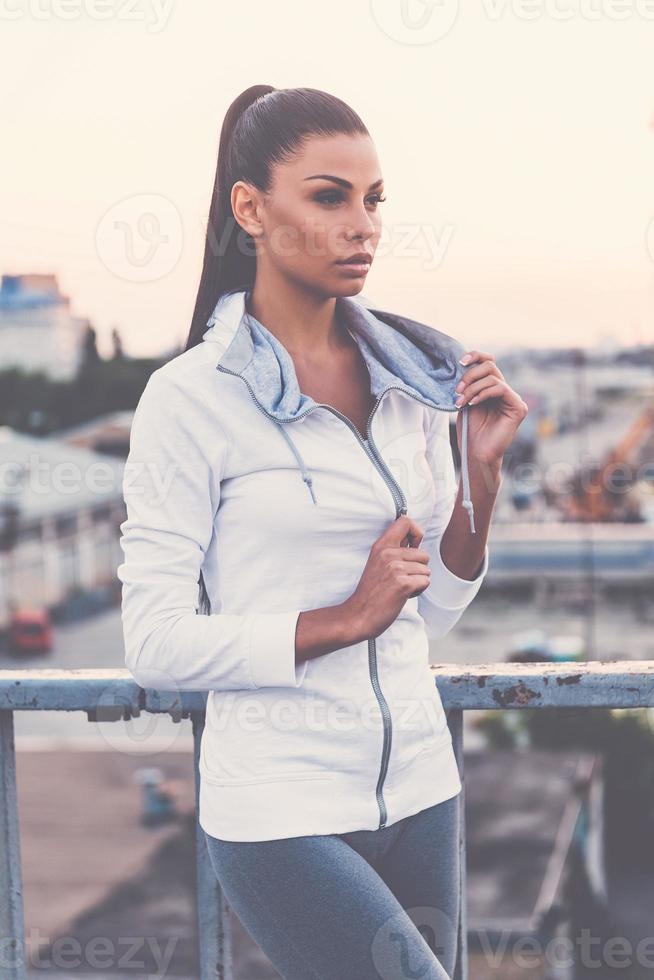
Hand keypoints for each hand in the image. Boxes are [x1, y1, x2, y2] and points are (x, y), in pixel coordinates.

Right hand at [342, 515, 429, 641]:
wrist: (358, 615)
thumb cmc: (371, 592)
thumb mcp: (378, 562)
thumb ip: (394, 550)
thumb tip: (415, 539)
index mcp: (381, 545)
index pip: (405, 521)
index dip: (416, 533)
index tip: (411, 548)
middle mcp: (388, 553)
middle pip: (424, 553)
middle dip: (418, 569)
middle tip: (400, 579)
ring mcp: (395, 568)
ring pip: (426, 570)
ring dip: (417, 582)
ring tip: (399, 588)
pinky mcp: (402, 583)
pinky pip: (425, 582)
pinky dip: (418, 591)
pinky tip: (402, 596)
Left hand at [454, 350, 528, 463]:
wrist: (476, 453)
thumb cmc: (470, 431)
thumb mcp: (465, 401)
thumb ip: (468, 383)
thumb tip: (462, 363)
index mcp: (492, 387)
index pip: (488, 361)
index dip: (475, 356)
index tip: (460, 361)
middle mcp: (504, 391)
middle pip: (490, 366)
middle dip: (470, 375)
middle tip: (457, 390)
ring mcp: (513, 399)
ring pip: (493, 377)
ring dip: (473, 388)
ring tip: (461, 401)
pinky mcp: (518, 407)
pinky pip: (501, 389)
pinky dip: (484, 393)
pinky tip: (473, 403)